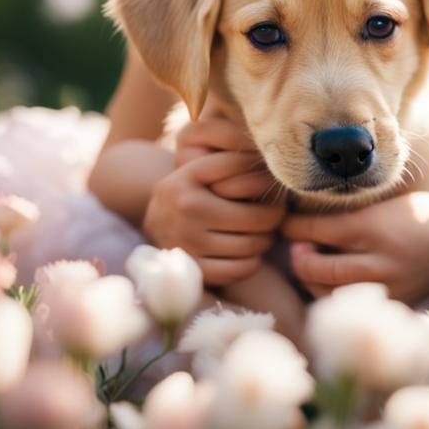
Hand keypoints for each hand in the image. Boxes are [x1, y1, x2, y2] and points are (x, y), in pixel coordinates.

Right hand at [142, 115, 285, 286]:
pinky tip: (248, 251)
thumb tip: (268, 159)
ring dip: (265, 239)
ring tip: (263, 231)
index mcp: (190, 177)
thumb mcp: (201, 167)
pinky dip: (251, 262)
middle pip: (258, 218)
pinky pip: (240, 270)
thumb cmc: (190, 189)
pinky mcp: (194, 270)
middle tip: (275, 212)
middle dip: (274, 216)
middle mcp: (188, 210)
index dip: (271, 185)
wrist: (153, 222)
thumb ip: (232, 160)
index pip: (251, 180)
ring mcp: (190, 243)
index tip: (275, 187)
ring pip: (252, 245)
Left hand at [281, 192, 428, 304]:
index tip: (285, 224)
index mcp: (374, 227)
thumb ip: (354, 215)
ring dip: (311, 280)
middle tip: (295, 248)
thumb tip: (310, 222)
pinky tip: (330, 285)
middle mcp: (377, 260)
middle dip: (299, 258)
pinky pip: (351, 307)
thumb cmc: (425, 216)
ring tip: (310, 266)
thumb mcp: (388, 204)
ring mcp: (385, 287)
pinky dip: (333, 297)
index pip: (317, 230)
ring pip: (329, 292)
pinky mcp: (392, 306)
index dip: (293, 227)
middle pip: (317, 266)